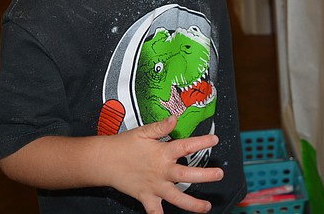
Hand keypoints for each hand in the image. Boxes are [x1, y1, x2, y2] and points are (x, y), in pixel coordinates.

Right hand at [108, 115, 222, 213]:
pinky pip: (155, 212)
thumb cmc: (123, 145)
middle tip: (219, 174)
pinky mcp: (146, 197)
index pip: (186, 146)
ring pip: (176, 198)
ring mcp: (154, 186)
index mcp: (162, 153)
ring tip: (206, 207)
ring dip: (192, 204)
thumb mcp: (143, 132)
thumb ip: (161, 127)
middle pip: (186, 175)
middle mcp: (161, 171)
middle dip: (205, 175)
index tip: (215, 140)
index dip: (202, 142)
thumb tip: (175, 118)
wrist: (103, 161)